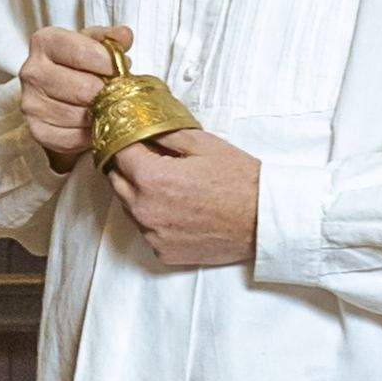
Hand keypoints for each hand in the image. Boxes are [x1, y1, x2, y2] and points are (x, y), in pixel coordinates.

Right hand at [17, 26, 121, 168]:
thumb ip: (110, 38)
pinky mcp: (36, 130)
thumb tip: (124, 37)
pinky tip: (94, 124)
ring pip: (80, 115)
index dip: (108, 63)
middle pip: (84, 88)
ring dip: (99, 115)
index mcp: (45, 42)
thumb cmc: (78, 64)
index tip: (118, 69)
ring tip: (105, 107)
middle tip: (115, 93)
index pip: (83, 52)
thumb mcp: (93, 43)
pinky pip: (72, 138)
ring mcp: (31, 103)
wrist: (58, 92)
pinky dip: (88, 135)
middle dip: (106, 93)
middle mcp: (32, 72)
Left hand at [106, 128, 261, 271]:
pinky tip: (177, 209)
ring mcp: (152, 234)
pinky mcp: (162, 251)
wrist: (265, 220)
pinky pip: (146, 230)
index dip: (121, 143)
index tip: (128, 139)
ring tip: (170, 186)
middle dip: (128, 167)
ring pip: (128, 207)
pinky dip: (154, 218)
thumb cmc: (240, 181)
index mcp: (152, 179)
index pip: (117, 154)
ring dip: (139, 194)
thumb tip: (141, 128)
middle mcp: (145, 210)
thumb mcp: (203, 144)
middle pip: (117, 181)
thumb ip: (164, 134)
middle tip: (150, 159)